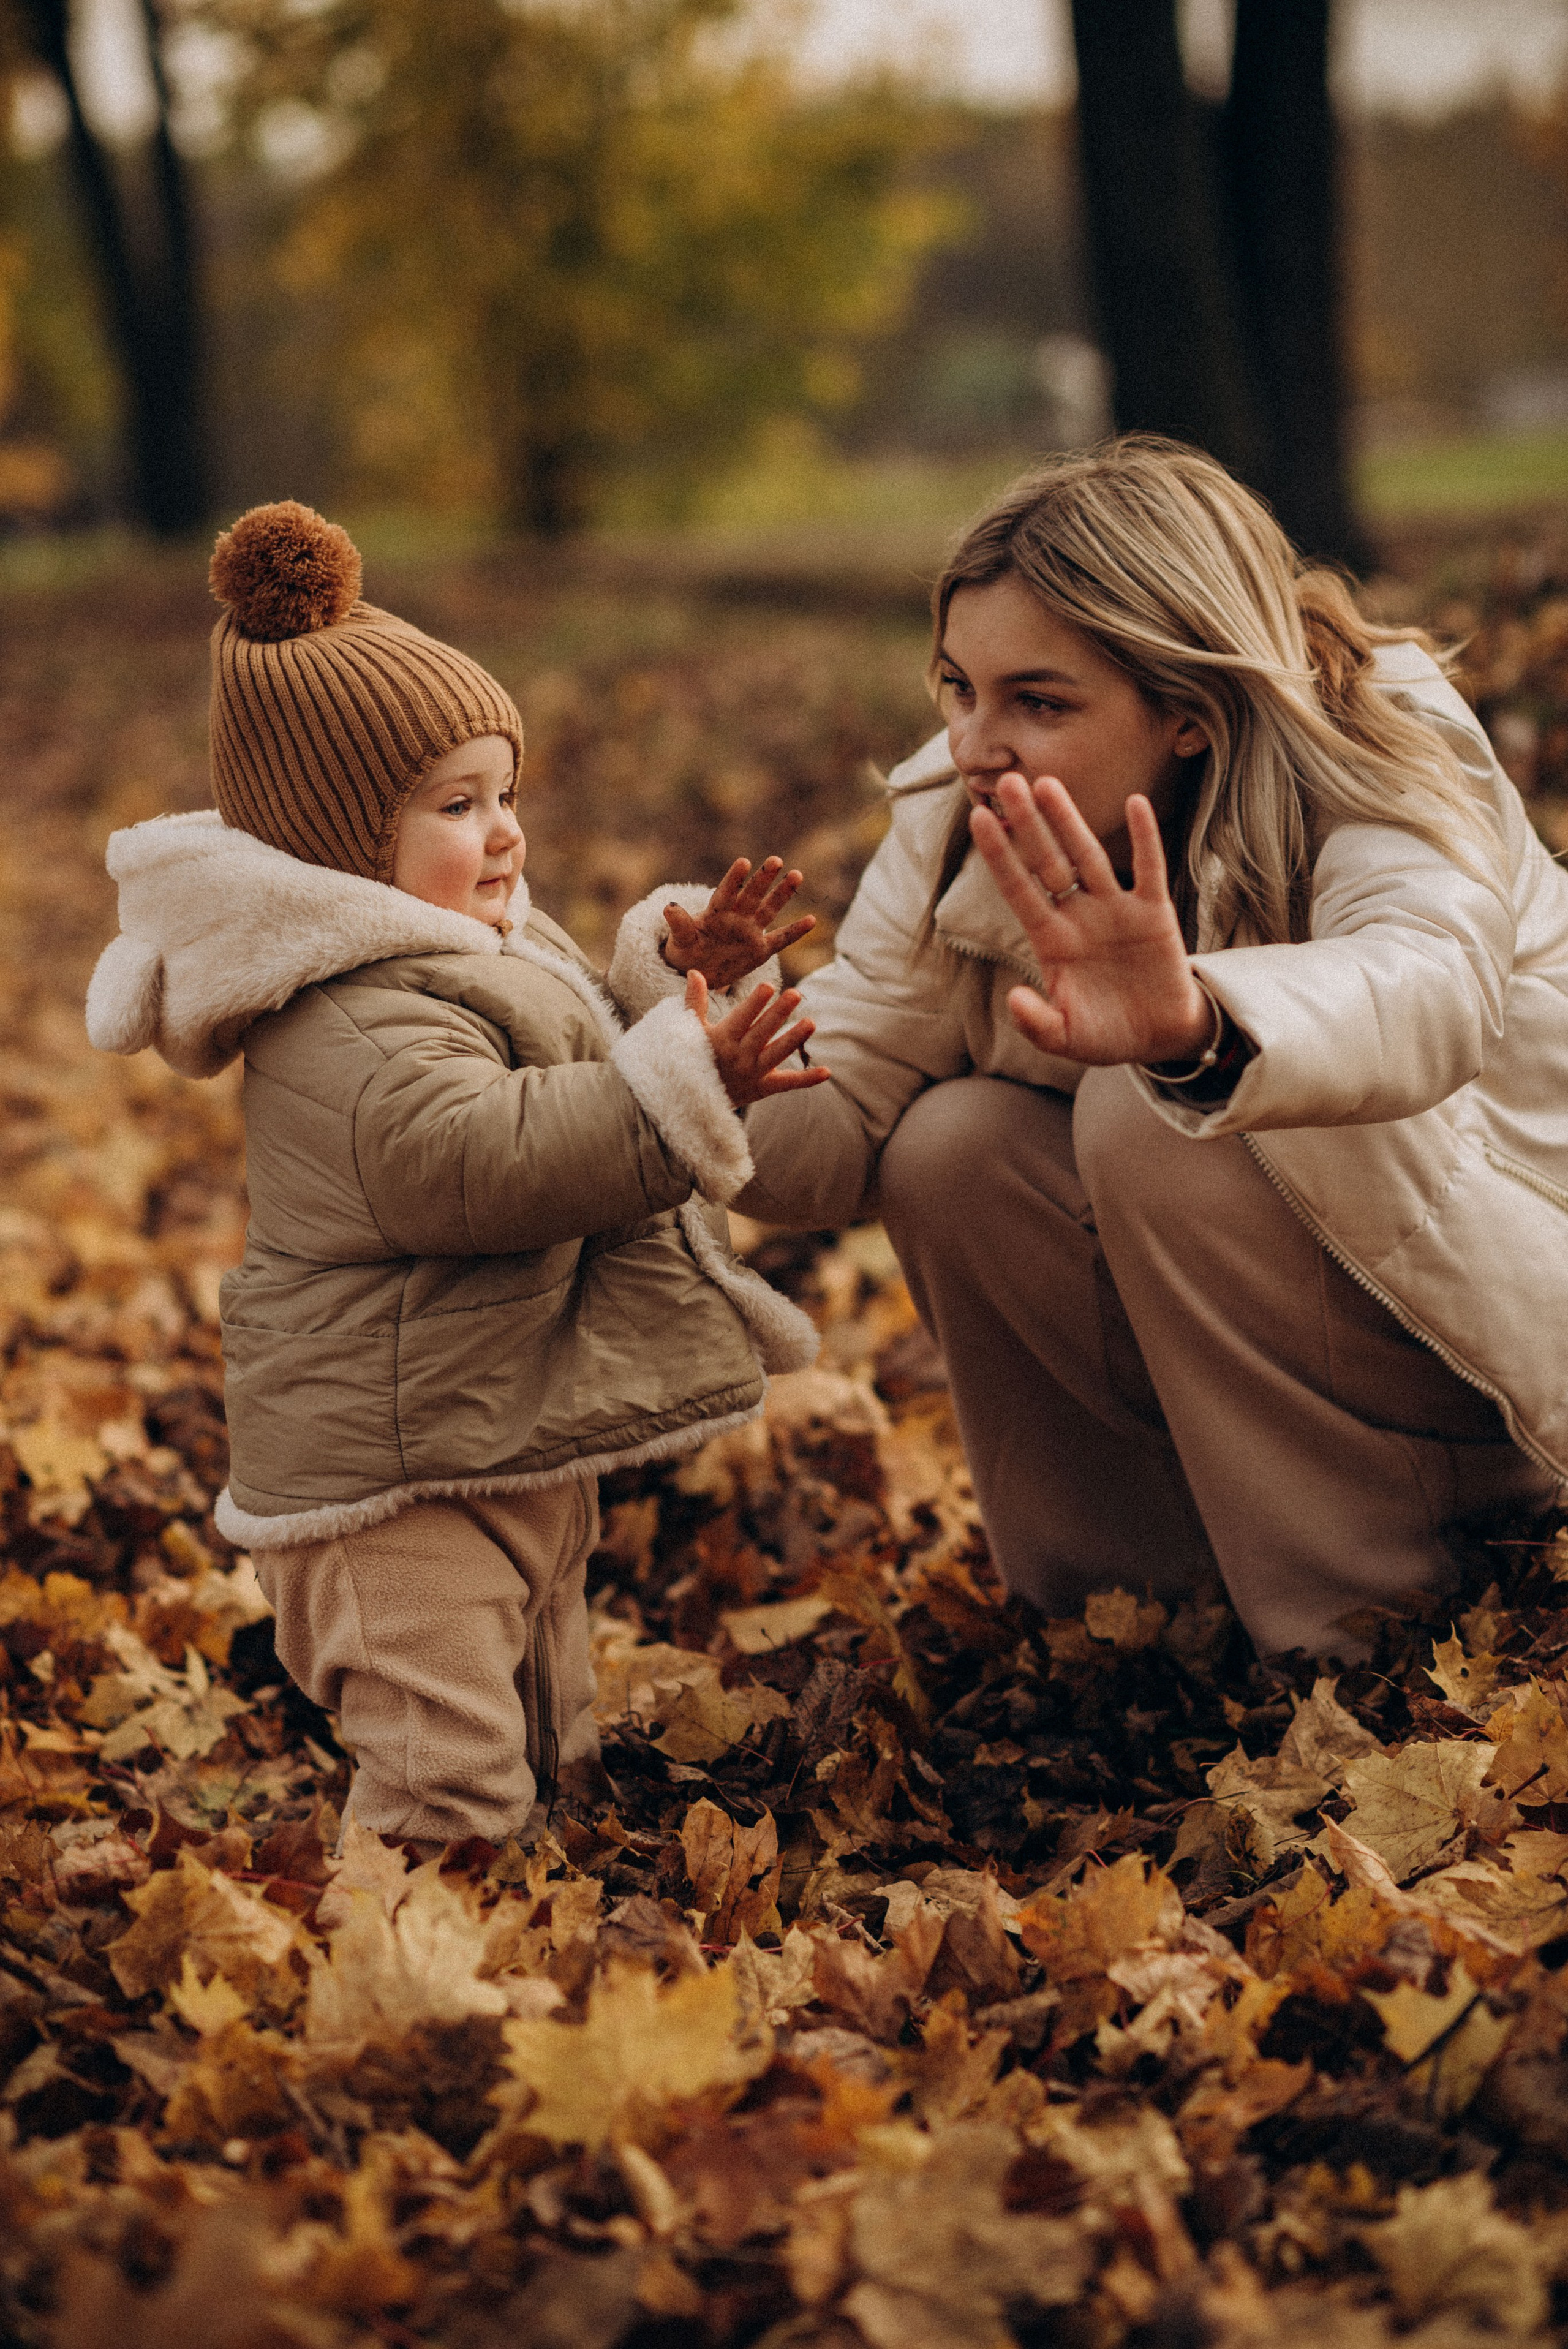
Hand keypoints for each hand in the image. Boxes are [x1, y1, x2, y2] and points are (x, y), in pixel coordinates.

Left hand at [663, 856, 814, 990]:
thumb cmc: (686, 951)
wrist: (698, 973)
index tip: (744, 862)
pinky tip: (812, 920)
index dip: (734, 879)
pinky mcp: (760, 950)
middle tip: (775, 860)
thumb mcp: (680, 941)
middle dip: (763, 879)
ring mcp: (750, 932)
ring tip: (796, 875)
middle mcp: (736, 917)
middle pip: (751, 896)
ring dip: (782, 894)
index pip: (725, 893)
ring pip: (769, 910)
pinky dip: (795, 932)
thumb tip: (668, 907)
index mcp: (715, 913)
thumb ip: (679, 925)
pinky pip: (780, 940)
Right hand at [686, 970, 830, 1109]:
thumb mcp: (691, 1031)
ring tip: (811, 1022)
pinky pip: (787, 1084)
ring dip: (794, 1038)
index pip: (741, 1019)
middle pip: (762, 1033)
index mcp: (722, 1040)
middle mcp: (739, 1056)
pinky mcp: (763, 1088)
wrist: (692, 1100)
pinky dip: (807, 1079)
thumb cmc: (693, 1058)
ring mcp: (753, 1073)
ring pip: (776, 1054)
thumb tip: (694, 972)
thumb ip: (695, 1001)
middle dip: (778, 1013)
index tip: (769, 986)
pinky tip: (826, 1071)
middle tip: (795, 994)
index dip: (754, 1003)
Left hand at [969, 772, 1211, 1065]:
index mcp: (1052, 941)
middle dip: (1028, 824)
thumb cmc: (1106, 1035)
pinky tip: (1136, 804)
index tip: (978, 818)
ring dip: (1069, 821)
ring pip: (1089, 856)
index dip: (999, 856)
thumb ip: (1038, 1023)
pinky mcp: (1154, 914)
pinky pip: (1151, 869)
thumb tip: (1014, 999)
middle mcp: (1079, 917)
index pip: (1018, 890)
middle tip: (1007, 781)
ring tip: (1047, 783)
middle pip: (1048, 862)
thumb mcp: (1066, 1038)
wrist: (1158, 1038)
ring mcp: (1116, 911)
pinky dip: (1146, 838)